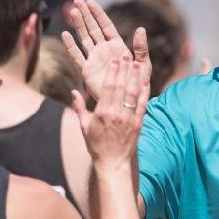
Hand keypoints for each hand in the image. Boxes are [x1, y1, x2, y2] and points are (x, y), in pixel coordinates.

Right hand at [62, 0, 150, 100]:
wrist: (127, 101)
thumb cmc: (138, 84)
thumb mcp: (143, 65)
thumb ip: (141, 48)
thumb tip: (140, 29)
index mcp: (117, 46)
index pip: (106, 26)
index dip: (98, 14)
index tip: (91, 2)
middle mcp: (104, 50)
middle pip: (93, 29)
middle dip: (85, 15)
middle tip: (77, 1)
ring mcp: (95, 59)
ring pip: (84, 39)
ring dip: (78, 26)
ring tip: (72, 12)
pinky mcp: (87, 71)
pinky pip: (77, 56)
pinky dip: (71, 46)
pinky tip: (65, 35)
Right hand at [71, 58, 149, 176]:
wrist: (113, 163)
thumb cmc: (96, 145)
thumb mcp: (84, 126)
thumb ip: (79, 107)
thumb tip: (73, 91)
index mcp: (102, 113)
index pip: (108, 88)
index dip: (113, 72)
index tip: (115, 60)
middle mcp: (116, 114)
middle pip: (122, 87)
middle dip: (124, 70)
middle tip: (126, 55)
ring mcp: (129, 118)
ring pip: (133, 94)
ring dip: (135, 77)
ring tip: (137, 63)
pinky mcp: (138, 123)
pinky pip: (143, 105)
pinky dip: (145, 92)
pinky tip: (145, 81)